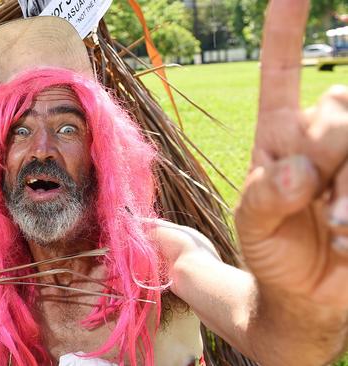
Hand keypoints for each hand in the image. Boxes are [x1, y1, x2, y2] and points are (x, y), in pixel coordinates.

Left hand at [235, 0, 347, 307]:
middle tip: (319, 212)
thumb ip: (265, 196)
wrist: (304, 298)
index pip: (280, 74)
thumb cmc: (272, 255)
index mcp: (280, 137)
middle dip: (330, 156)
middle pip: (338, 108)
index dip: (284, 32)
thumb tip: (299, 168)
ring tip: (336, 231)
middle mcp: (322, 138)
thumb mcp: (253, 226)